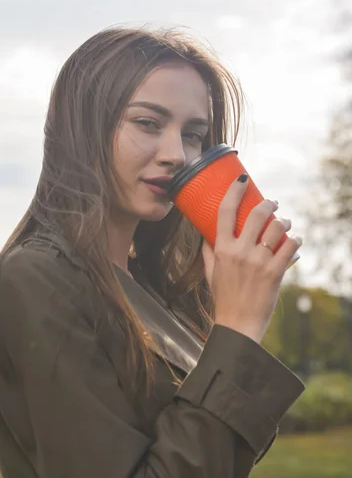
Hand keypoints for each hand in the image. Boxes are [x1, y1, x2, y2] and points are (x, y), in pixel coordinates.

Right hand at [202, 174, 301, 343]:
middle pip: (257, 214)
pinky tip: (295, 239)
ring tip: (285, 222)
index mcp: (221, 248)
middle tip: (272, 203)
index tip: (242, 180)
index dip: (234, 190)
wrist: (237, 323)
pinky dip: (295, 239)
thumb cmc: (222, 296)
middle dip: (268, 203)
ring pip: (277, 227)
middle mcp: (240, 251)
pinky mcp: (275, 272)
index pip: (225, 211)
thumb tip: (207, 234)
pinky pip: (291, 246)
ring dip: (284, 221)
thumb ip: (208, 250)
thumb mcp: (209, 271)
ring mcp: (259, 261)